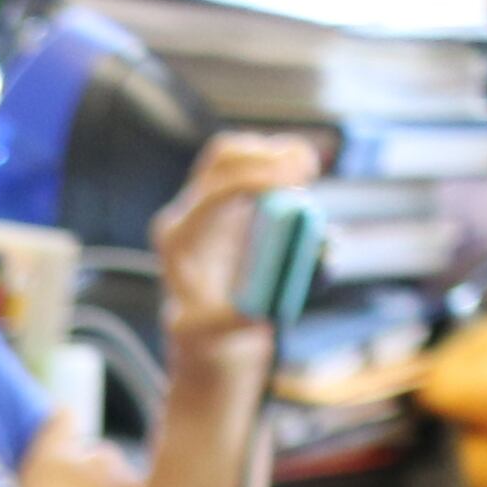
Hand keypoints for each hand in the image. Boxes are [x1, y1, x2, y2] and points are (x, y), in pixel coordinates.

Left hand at [149, 130, 325, 353]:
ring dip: (275, 152)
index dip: (256, 180)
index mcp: (178, 240)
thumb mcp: (215, 334)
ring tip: (308, 171)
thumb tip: (264, 303)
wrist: (203, 328)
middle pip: (222, 158)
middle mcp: (186, 214)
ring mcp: (205, 203)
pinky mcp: (226, 201)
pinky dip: (279, 160)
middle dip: (266, 155)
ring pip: (235, 154)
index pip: (214, 192)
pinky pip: (249, 164)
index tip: (296, 184)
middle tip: (307, 173)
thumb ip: (235, 320)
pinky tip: (305, 172)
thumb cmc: (208, 332)